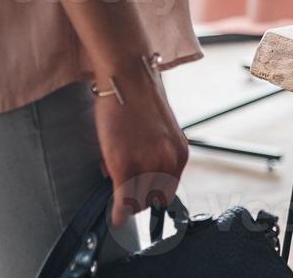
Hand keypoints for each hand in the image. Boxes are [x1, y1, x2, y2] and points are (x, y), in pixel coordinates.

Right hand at [92, 57, 189, 227]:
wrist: (128, 76)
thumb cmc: (139, 99)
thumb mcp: (159, 133)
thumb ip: (155, 156)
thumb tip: (139, 177)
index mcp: (179, 154)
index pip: (168, 191)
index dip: (151, 196)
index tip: (140, 197)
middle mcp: (168, 161)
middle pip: (153, 200)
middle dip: (137, 199)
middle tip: (122, 188)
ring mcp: (147, 164)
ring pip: (137, 201)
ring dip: (125, 199)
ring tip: (114, 176)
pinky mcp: (125, 164)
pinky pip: (122, 199)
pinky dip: (118, 210)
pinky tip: (114, 215)